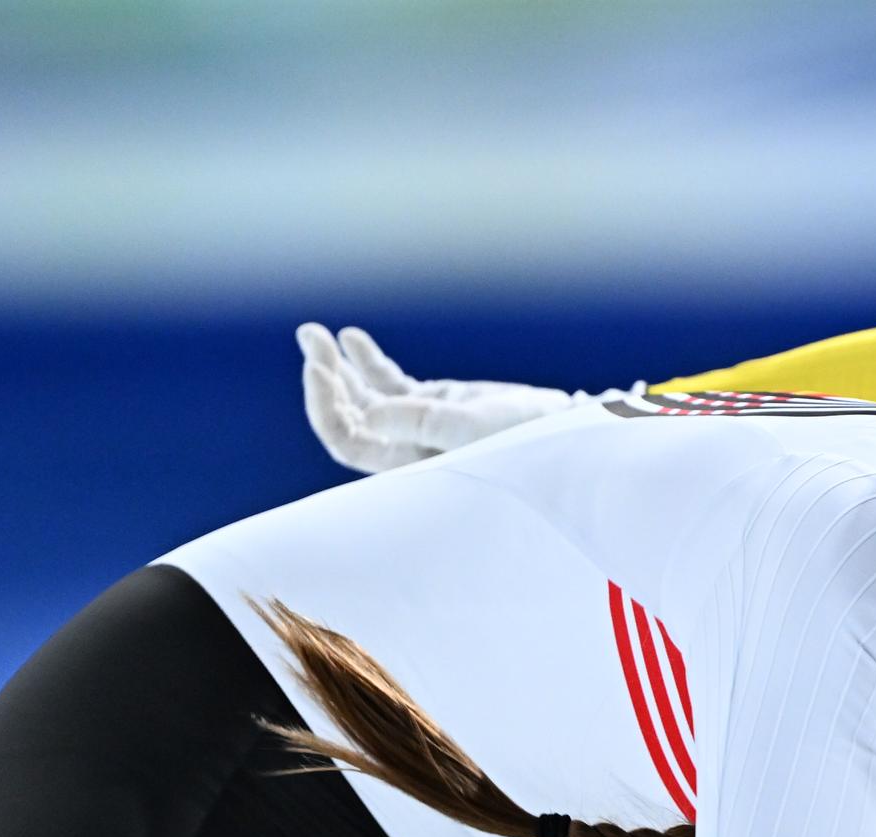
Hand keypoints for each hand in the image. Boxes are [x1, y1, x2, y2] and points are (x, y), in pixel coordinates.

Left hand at [296, 323, 590, 472]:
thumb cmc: (526, 437)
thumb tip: (369, 414)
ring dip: (337, 366)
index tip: (320, 368)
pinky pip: (388, 383)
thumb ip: (422, 422)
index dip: (327, 407)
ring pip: (363, 397)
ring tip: (314, 333)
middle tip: (311, 338)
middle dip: (326, 378)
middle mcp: (406, 449)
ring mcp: (416, 425)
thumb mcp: (475, 427)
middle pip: (349, 416)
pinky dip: (367, 361)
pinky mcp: (432, 404)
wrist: (564, 429)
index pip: (350, 440)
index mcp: (409, 465)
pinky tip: (350, 337)